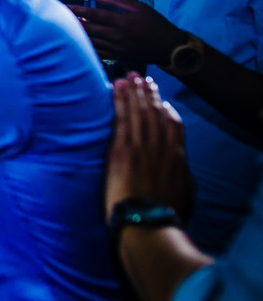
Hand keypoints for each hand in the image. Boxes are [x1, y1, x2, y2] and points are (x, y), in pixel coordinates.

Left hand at [66, 0, 188, 65]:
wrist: (170, 48)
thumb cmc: (156, 24)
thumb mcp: (140, 7)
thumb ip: (117, 0)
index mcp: (121, 22)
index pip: (93, 14)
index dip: (77, 10)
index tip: (64, 6)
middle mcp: (115, 36)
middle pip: (87, 28)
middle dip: (71, 22)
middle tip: (58, 16)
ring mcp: (115, 48)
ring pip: (90, 41)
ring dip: (76, 35)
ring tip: (64, 28)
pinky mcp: (117, 57)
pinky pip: (96, 52)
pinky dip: (85, 47)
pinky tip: (77, 43)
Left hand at [105, 73, 193, 222]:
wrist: (148, 225)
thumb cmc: (165, 216)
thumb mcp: (184, 195)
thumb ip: (181, 177)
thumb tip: (179, 170)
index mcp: (177, 158)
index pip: (174, 125)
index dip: (166, 110)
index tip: (160, 101)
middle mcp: (161, 148)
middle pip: (155, 113)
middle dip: (148, 93)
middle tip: (141, 78)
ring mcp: (141, 147)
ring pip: (138, 111)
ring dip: (133, 91)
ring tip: (128, 76)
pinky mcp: (122, 150)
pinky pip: (121, 118)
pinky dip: (119, 99)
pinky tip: (115, 86)